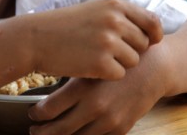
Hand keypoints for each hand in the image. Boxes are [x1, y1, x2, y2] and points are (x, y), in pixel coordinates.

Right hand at [27, 0, 162, 80]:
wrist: (36, 38)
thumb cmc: (66, 26)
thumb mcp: (95, 10)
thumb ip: (122, 16)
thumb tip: (154, 30)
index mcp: (115, 5)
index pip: (152, 22)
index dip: (154, 35)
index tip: (151, 42)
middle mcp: (115, 20)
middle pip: (144, 44)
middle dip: (131, 51)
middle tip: (109, 51)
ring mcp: (108, 42)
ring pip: (133, 61)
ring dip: (119, 63)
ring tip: (96, 56)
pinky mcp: (101, 63)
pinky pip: (119, 74)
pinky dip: (107, 75)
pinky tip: (90, 66)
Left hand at [29, 45, 165, 134]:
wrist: (153, 67)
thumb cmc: (117, 59)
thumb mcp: (91, 63)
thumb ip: (71, 80)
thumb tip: (45, 91)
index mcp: (83, 87)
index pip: (49, 110)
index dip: (36, 114)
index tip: (33, 113)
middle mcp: (95, 107)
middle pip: (59, 130)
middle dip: (42, 132)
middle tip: (34, 130)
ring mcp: (109, 120)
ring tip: (51, 133)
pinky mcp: (121, 128)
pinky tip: (76, 132)